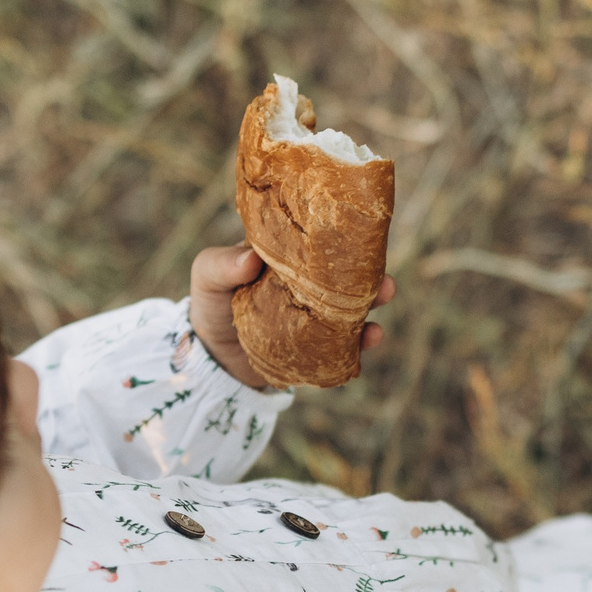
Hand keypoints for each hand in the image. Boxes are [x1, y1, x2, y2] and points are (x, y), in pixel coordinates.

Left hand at [188, 243, 395, 389]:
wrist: (209, 355)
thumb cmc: (210, 303)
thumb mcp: (207, 276)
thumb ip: (222, 265)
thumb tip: (250, 259)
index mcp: (289, 259)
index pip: (319, 245)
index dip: (342, 239)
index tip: (361, 235)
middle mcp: (309, 286)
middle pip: (346, 278)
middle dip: (370, 276)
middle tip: (385, 279)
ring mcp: (315, 318)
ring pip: (352, 310)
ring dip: (372, 307)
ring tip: (382, 306)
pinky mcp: (317, 348)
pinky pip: (343, 346)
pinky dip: (359, 343)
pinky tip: (370, 338)